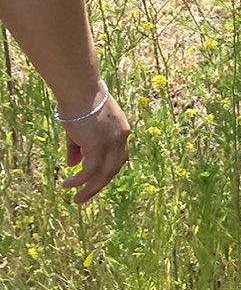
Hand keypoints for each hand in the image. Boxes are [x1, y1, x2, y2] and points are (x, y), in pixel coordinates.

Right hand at [62, 90, 129, 204]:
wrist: (80, 90)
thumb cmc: (78, 103)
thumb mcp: (81, 128)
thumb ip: (79, 147)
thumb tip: (72, 164)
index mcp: (121, 131)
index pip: (119, 157)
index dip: (109, 170)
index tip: (97, 179)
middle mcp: (121, 138)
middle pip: (114, 168)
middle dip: (100, 184)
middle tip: (86, 195)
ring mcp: (112, 143)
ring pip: (103, 174)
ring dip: (90, 189)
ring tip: (78, 199)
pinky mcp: (99, 147)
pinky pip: (89, 171)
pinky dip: (79, 181)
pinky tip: (69, 185)